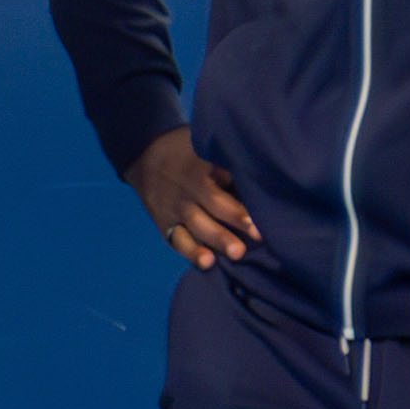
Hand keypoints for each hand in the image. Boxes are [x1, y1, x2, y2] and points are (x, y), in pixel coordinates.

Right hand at [129, 128, 260, 267]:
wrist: (145, 157)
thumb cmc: (190, 153)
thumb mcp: (205, 146)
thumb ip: (229, 164)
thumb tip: (265, 182)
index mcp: (202, 165)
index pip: (226, 178)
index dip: (244, 193)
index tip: (263, 208)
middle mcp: (188, 188)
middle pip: (214, 203)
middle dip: (237, 219)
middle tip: (259, 235)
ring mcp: (176, 208)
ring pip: (197, 225)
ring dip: (218, 239)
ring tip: (237, 254)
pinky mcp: (166, 224)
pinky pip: (178, 240)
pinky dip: (192, 251)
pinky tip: (208, 263)